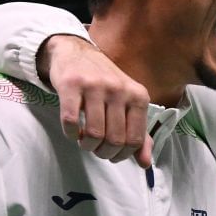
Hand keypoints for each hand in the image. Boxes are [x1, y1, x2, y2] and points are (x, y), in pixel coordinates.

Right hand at [40, 35, 152, 168]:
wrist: (76, 52)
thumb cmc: (105, 84)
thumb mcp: (128, 104)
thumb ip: (138, 134)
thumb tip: (145, 163)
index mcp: (138, 96)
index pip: (135, 140)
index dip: (123, 155)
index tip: (113, 155)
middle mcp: (119, 89)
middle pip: (114, 140)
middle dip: (104, 152)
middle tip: (96, 149)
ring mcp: (95, 86)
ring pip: (94, 134)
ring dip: (87, 145)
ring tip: (85, 140)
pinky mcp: (71, 84)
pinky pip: (71, 121)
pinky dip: (70, 134)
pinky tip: (73, 132)